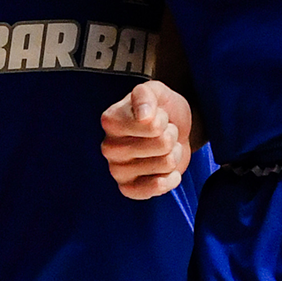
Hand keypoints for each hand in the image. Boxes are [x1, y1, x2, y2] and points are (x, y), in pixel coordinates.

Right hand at [101, 80, 193, 199]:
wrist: (171, 131)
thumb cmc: (160, 111)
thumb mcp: (156, 91)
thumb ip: (146, 95)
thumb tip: (143, 116)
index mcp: (110, 120)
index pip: (152, 125)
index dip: (163, 120)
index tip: (157, 116)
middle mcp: (108, 146)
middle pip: (162, 144)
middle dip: (171, 136)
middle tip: (162, 133)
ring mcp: (116, 170)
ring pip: (166, 164)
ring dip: (173, 155)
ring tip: (164, 148)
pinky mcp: (127, 189)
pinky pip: (156, 188)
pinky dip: (170, 178)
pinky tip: (166, 170)